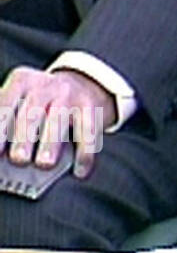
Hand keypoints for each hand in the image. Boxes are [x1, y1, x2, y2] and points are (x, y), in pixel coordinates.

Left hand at [0, 67, 115, 178]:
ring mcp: (70, 95)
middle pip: (32, 115)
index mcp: (21, 82)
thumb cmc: (40, 103)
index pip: (5, 106)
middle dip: (24, 139)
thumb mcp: (20, 100)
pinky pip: (88, 132)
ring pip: (58, 121)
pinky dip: (85, 154)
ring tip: (45, 163)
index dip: (0, 130)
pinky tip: (79, 171)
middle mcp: (45, 86)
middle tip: (19, 159)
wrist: (81, 84)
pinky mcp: (90, 107)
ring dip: (51, 144)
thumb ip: (8, 121)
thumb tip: (4, 153)